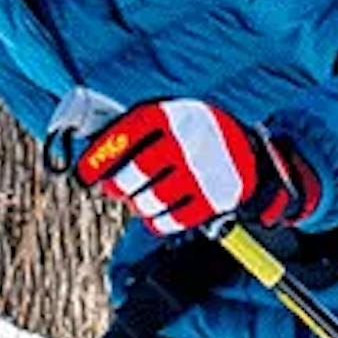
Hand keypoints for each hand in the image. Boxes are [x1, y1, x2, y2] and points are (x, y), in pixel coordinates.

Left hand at [67, 98, 317, 238]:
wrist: (253, 153)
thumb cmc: (195, 136)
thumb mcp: (171, 117)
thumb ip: (137, 129)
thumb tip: (90, 151)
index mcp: (173, 115)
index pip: (128, 133)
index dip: (101, 155)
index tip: (84, 173)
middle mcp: (189, 140)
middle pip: (138, 171)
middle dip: (119, 185)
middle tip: (115, 189)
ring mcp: (205, 171)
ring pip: (154, 199)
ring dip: (139, 205)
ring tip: (139, 202)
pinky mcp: (216, 199)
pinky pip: (175, 220)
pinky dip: (159, 222)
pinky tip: (155, 217)